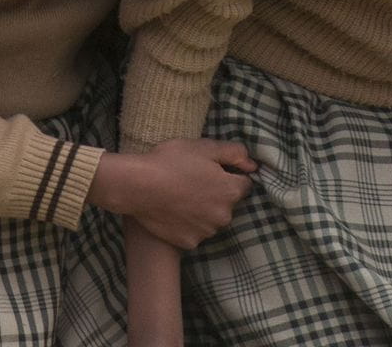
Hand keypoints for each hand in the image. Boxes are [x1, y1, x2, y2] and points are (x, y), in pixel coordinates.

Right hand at [90, 138, 256, 248]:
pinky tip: (175, 211)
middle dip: (218, 193)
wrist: (138, 186)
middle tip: (194, 181)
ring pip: (212, 219)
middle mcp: (224, 215)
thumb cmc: (171, 161)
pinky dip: (189, 224)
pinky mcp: (190, 243)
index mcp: (231, 191)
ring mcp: (206, 231)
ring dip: (204, 210)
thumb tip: (252, 165)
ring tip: (182, 196)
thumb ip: (234, 154)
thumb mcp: (205, 147)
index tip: (213, 170)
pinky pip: (196, 232)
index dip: (229, 174)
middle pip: (228, 203)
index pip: (244, 183)